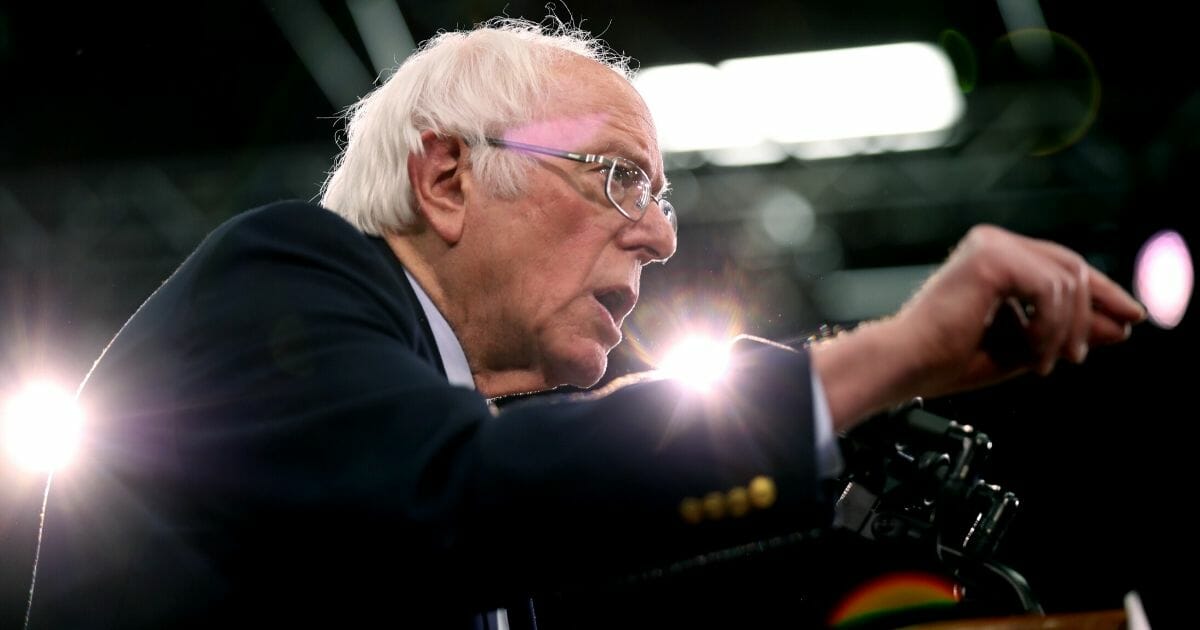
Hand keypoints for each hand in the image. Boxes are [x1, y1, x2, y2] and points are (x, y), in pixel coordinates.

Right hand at [896, 225, 1144, 394]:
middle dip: (1093, 312)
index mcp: (994, 255)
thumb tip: (1124, 325)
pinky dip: (1051, 329)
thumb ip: (1068, 331)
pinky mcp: (991, 257)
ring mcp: (991, 245)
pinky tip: (1034, 354)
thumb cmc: (947, 360)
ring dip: (1066, 331)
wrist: (907, 364)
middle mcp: (992, 242)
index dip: (1102, 293)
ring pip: (1067, 281)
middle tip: (1083, 355)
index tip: (1132, 320)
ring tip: (1045, 364)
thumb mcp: (1025, 345)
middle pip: (1072, 268)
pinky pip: (1051, 290)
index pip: (1063, 266)